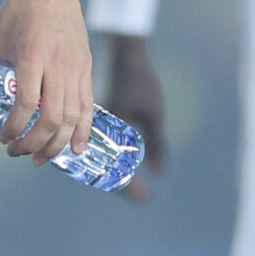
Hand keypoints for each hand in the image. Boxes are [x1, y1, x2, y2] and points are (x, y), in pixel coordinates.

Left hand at [0, 0, 92, 165]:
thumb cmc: (19, 9)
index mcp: (32, 58)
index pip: (25, 105)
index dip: (14, 128)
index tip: (2, 137)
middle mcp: (58, 66)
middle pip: (52, 118)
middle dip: (34, 143)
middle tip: (18, 153)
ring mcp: (76, 68)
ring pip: (72, 117)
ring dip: (57, 143)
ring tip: (41, 158)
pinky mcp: (86, 67)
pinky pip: (88, 105)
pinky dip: (83, 130)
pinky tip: (76, 148)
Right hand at [102, 32, 166, 200]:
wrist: (125, 57)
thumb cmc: (141, 84)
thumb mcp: (154, 114)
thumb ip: (158, 143)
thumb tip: (158, 172)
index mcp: (109, 133)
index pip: (115, 169)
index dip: (129, 187)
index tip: (144, 199)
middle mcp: (98, 132)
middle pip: (104, 166)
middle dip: (120, 183)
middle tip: (140, 196)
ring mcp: (96, 125)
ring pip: (101, 155)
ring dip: (113, 169)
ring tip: (130, 183)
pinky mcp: (98, 119)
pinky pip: (101, 144)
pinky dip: (110, 155)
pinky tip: (121, 158)